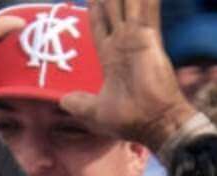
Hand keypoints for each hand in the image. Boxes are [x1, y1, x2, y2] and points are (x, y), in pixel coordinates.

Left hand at [60, 0, 194, 150]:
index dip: (95, 7)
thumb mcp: (96, 112)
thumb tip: (62, 102)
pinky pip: (148, 8)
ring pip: (129, 2)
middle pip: (113, 7)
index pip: (100, 23)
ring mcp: (137, 37)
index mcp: (111, 55)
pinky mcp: (149, 37)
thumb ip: (80, 103)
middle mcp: (124, 42)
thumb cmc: (129, 120)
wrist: (154, 123)